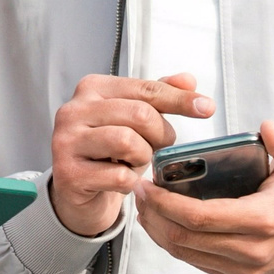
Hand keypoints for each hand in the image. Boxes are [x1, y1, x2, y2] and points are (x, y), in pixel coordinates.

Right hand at [50, 73, 214, 237]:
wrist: (76, 191)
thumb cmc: (108, 151)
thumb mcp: (133, 120)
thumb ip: (158, 97)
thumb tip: (188, 81)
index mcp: (92, 88)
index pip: (146, 89)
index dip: (180, 100)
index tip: (207, 108)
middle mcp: (73, 110)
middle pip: (140, 114)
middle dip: (160, 135)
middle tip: (157, 147)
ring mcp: (66, 141)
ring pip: (128, 142)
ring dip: (143, 158)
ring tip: (134, 162)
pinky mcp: (69, 174)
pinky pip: (118, 176)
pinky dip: (130, 181)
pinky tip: (124, 180)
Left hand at [134, 122, 273, 273]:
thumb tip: (267, 128)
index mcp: (264, 220)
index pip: (200, 217)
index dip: (166, 203)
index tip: (146, 185)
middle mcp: (252, 251)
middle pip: (185, 239)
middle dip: (154, 216)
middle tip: (138, 192)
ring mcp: (247, 268)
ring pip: (187, 255)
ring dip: (160, 232)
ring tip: (146, 207)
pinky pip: (199, 263)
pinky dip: (177, 244)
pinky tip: (166, 224)